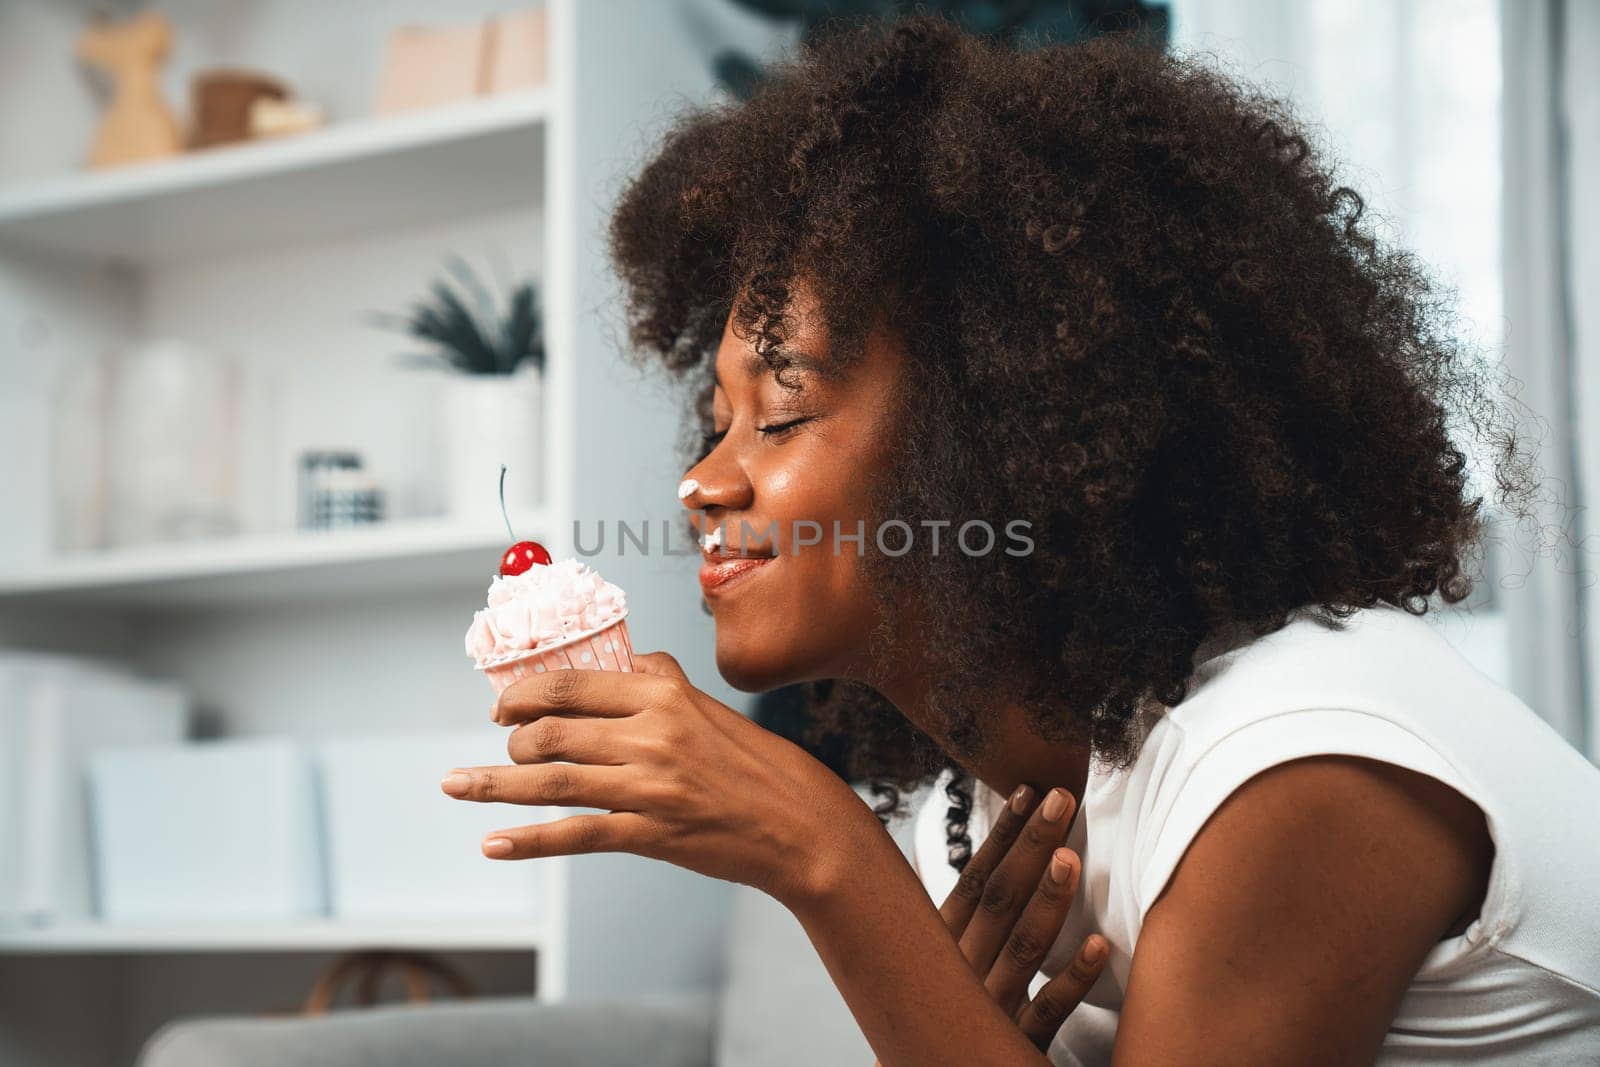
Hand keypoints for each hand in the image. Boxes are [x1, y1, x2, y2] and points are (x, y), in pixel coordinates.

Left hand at [440, 653, 872, 909]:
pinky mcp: (651, 834)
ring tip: (456, 784)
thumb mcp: (709, 706)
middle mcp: (653, 735)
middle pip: (553, 731)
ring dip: (494, 785)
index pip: (574, 684)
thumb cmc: (755, 763)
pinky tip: (493, 843)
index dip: (525, 693)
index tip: (503, 704)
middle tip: (499, 747)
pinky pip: (575, 835)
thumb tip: (620, 663)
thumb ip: (660, 681)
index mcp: (664, 695)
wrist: (799, 823)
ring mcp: (649, 787)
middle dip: (511, 739)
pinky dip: (528, 841)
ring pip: (551, 781)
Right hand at [938, 785, 1107, 1050]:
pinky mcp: (1014, 1046)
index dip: (1001, 836)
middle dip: (1031, 845)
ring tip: (1072, 855)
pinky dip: (1074, 978)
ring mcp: (988, 1009)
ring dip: (1050, 899)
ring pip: (1023, 947)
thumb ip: (958, 923)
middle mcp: (959, 973)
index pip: (974, 880)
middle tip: (1061, 797)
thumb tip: (985, 863)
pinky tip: (1101, 945)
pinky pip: (1049, 1011)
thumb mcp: (932, 965)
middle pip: (1000, 899)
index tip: (1026, 791)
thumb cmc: (933, 1020)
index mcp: (937, 949)